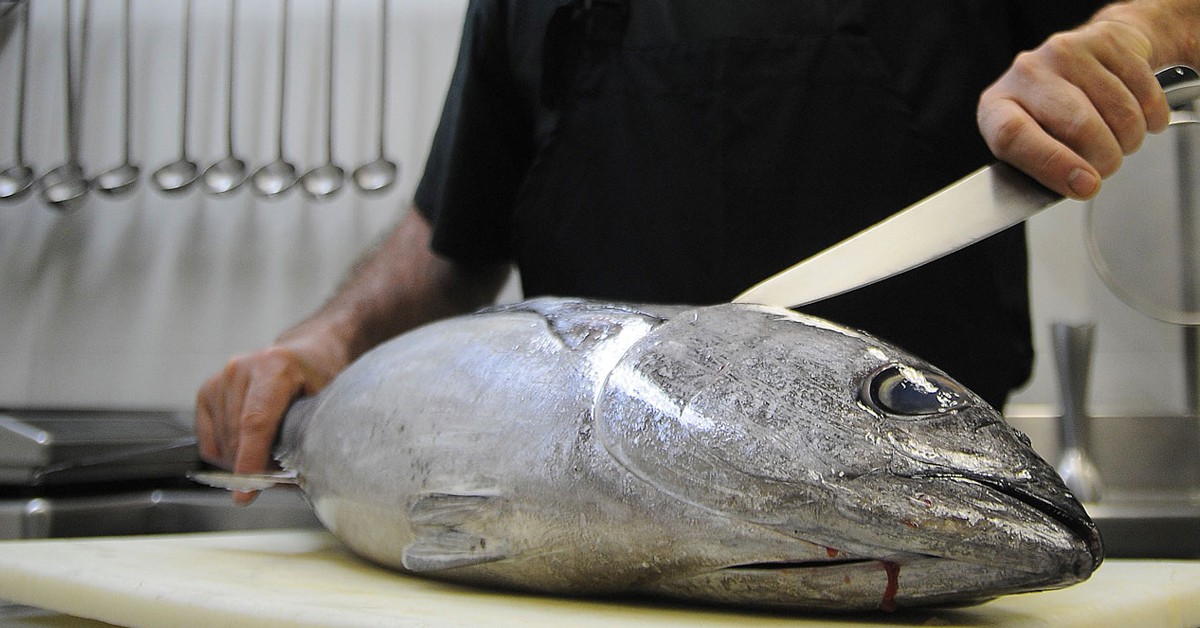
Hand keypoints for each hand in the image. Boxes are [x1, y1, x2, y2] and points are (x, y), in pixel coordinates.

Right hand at [194, 329, 347, 503]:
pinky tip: (250, 446)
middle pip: (237, 437)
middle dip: (254, 467)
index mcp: (275, 366)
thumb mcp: (327, 400)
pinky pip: (209, 442)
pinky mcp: (207, 391)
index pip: (256, 422)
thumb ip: (310, 433)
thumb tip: (298, 479)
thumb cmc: (319, 378)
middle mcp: (241, 369)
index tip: (245, 494)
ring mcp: (221, 379)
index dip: (250, 461)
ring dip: (243, 460)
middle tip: (280, 474)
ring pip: (222, 443)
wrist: (307, 352)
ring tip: (271, 452)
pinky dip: (227, 454)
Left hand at [977, 18, 1168, 199]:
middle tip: (1106, 167)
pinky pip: (1145, 93)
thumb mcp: (1032, 144)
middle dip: (1104, 159)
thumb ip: (1046, 168)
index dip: (1053, 165)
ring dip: (1129, 140)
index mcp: (997, 106)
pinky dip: (1151, 118)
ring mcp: (1065, 52)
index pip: (1014, 135)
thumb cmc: (1052, 112)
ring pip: (1120, 113)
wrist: (1084, 58)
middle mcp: (1026, 73)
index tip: (1085, 186)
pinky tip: (1140, 118)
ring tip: (1119, 140)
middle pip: (1078, 125)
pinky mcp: (1104, 40)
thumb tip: (1081, 185)